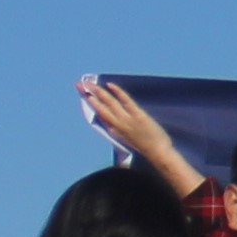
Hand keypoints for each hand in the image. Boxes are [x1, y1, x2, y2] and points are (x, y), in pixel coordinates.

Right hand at [81, 76, 194, 192]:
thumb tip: (114, 124)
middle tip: (79, 84)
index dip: (91, 103)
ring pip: (109, 103)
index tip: (84, 94)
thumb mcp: (128, 140)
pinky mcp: (137, 115)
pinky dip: (117, 92)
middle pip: (100, 107)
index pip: (99, 114)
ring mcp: (126, 120)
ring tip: (89, 84)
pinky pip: (125, 100)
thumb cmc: (146, 146)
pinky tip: (110, 85)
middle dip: (89, 95)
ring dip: (99, 92)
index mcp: (114, 131)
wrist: (157, 152)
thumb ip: (121, 130)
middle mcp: (117, 124)